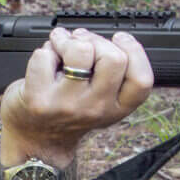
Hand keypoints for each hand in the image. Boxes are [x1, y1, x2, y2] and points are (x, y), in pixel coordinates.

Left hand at [0, 27, 153, 165]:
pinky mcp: (39, 99)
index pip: (142, 80)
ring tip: (61, 47)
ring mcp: (67, 105)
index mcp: (116, 108)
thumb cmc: (69, 112)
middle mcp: (96, 109)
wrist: (38, 140)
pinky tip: (45, 64)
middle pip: (114, 58)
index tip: (119, 39)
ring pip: (80, 51)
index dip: (134, 50)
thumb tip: (108, 38)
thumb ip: (113, 76)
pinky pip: (45, 56)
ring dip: (68, 40)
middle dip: (96, 39)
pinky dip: (43, 51)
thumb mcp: (102, 101)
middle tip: (82, 42)